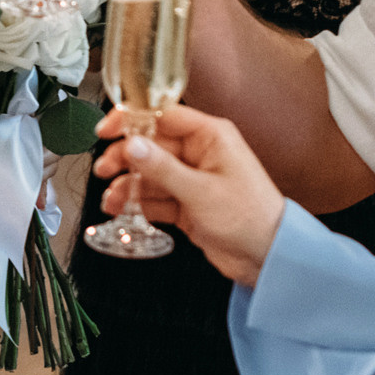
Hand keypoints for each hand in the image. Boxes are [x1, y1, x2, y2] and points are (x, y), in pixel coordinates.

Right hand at [91, 103, 285, 285]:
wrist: (268, 258)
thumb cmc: (251, 218)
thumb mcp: (201, 191)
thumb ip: (162, 168)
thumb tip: (132, 146)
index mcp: (210, 137)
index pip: (163, 116)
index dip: (132, 120)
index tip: (107, 130)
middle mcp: (200, 153)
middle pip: (151, 146)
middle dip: (125, 159)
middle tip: (105, 169)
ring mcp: (192, 179)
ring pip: (149, 174)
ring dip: (128, 185)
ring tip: (112, 199)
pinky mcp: (186, 203)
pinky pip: (155, 197)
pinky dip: (138, 203)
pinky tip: (123, 209)